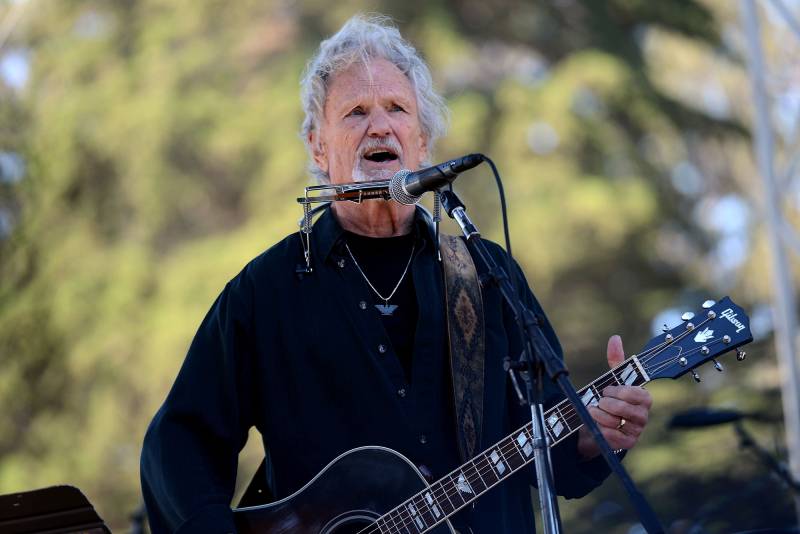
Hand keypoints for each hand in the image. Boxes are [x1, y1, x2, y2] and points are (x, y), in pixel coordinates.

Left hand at [577, 335, 652, 458]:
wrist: (597, 425)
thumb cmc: (609, 400)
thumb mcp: (612, 380)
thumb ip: (616, 361)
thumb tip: (615, 338)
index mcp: (643, 398)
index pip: (636, 393)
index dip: (618, 391)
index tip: (607, 390)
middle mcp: (643, 415)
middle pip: (623, 408)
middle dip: (605, 403)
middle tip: (599, 402)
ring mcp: (636, 431)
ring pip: (615, 421)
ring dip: (598, 415)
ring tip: (592, 411)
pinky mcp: (627, 444)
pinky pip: (612, 436)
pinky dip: (600, 428)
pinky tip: (594, 424)